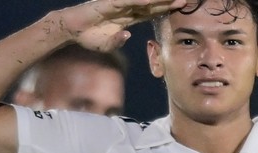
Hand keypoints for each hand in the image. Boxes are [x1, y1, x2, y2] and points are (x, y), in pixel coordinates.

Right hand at [52, 0, 188, 50]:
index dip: (165, 11)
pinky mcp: (109, 4)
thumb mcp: (108, 44)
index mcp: (128, 19)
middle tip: (185, 0)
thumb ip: (118, 40)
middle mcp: (126, 9)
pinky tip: (152, 1)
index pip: (151, 13)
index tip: (180, 9)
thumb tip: (127, 35)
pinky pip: (127, 2)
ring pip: (143, 1)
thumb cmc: (89, 37)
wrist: (72, 30)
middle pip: (151, 5)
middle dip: (167, 2)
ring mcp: (118, 5)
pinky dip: (140, 1)